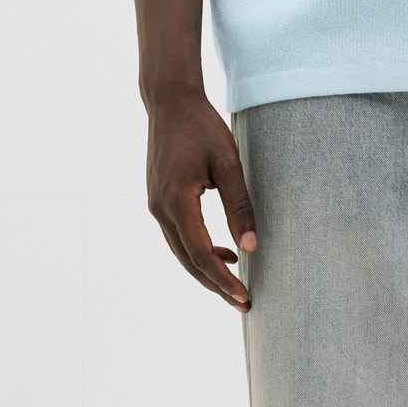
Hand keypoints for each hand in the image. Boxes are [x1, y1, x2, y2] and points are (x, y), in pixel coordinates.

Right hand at [145, 89, 257, 312]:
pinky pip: (179, 236)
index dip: (222, 279)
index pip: (200, 254)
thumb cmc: (202, 127)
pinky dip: (199, 250)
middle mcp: (160, 209)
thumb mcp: (228, 162)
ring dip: (207, 270)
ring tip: (235, 285)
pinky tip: (223, 251)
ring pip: (181, 251)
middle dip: (215, 285)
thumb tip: (251, 246)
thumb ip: (239, 204)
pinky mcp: (159, 200)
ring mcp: (156, 205)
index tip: (243, 296)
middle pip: (188, 260)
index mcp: (176, 201)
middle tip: (244, 303)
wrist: (170, 102)